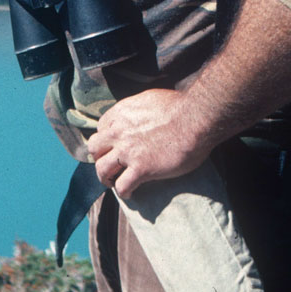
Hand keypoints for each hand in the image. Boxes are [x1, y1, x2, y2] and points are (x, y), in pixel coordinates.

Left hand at [84, 88, 212, 198]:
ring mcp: (128, 151)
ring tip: (114, 182)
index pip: (101, 128)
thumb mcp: (150, 99)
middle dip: (100, 157)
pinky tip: (131, 193)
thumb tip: (140, 114)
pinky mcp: (141, 169)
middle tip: (110, 165)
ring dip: (106, 178)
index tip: (114, 147)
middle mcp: (119, 131)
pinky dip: (125, 192)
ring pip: (102, 169)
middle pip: (95, 148)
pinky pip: (122, 186)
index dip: (107, 139)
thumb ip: (138, 109)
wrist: (195, 119)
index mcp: (121, 113)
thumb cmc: (180, 107)